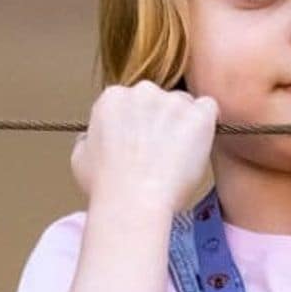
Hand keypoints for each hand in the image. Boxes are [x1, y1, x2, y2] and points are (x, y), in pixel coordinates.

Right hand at [72, 82, 217, 214]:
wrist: (133, 200)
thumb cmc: (106, 186)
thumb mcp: (80, 158)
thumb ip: (89, 139)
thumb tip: (90, 137)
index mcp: (113, 98)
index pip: (135, 101)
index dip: (141, 123)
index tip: (142, 142)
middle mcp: (142, 92)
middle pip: (162, 99)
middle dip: (164, 120)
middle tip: (163, 151)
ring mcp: (171, 102)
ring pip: (187, 105)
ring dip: (186, 124)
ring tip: (179, 155)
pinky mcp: (197, 115)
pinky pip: (210, 109)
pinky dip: (207, 124)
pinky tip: (198, 145)